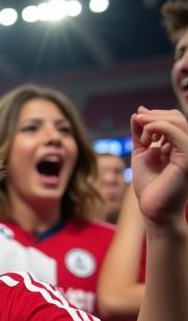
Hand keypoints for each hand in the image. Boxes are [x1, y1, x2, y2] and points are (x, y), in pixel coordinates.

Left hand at [130, 108, 187, 226]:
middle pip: (176, 117)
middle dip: (153, 116)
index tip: (137, 119)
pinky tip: (146, 138)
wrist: (154, 209)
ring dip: (154, 122)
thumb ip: (141, 133)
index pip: (173, 118)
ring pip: (178, 122)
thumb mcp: (142, 153)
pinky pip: (178, 134)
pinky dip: (159, 128)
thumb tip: (139, 111)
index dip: (154, 114)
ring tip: (142, 137)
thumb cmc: (149, 185)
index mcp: (180, 144)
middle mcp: (187, 145)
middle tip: (138, 124)